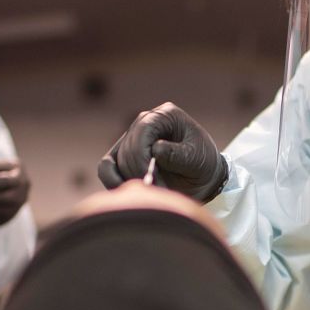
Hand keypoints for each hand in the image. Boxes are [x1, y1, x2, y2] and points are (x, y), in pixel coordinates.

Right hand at [97, 102, 226, 202]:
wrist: (204, 178)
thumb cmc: (204, 163)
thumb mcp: (198, 158)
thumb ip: (179, 154)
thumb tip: (156, 149)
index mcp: (165, 116)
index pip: (142, 130)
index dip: (142, 155)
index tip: (150, 179)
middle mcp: (145, 123)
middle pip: (128, 148)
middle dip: (140, 173)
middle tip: (158, 192)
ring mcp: (132, 139)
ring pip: (116, 160)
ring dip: (131, 180)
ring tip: (152, 193)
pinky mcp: (123, 156)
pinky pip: (106, 168)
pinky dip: (112, 181)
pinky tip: (128, 192)